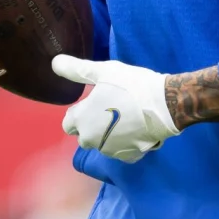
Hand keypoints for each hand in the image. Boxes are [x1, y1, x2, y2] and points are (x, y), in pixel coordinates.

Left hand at [52, 55, 179, 162]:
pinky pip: (120, 152)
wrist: (164, 104)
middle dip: (91, 126)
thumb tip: (54, 62)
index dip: (78, 114)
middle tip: (109, 110)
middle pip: (84, 136)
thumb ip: (76, 69)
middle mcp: (91, 139)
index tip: (91, 104)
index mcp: (81, 119)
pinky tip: (135, 130)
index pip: (68, 123)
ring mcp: (110, 150)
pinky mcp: (128, 156)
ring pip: (102, 144)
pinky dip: (124, 144)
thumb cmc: (131, 85)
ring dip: (107, 135)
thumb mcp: (103, 71)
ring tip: (124, 118)